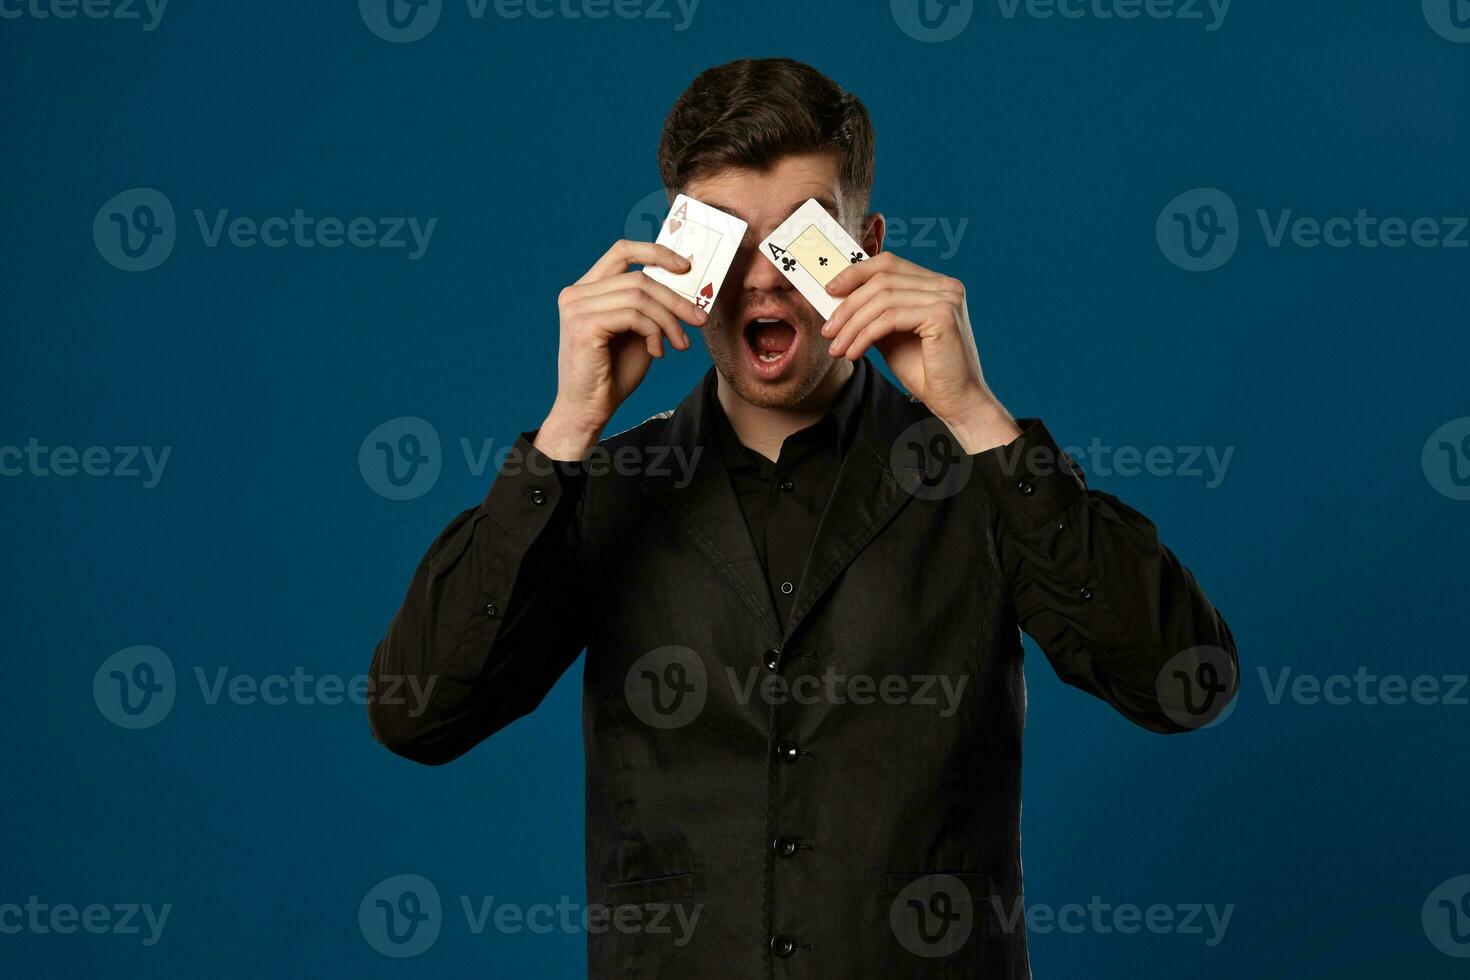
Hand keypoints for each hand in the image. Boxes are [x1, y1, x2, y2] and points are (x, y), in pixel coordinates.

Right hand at [536, 241, 707, 459]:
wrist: (589, 410)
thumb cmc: (613, 373)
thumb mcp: (639, 331)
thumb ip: (651, 306)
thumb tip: (686, 283)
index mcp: (587, 289)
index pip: (622, 251)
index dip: (656, 252)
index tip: (685, 267)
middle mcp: (576, 293)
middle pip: (639, 277)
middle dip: (676, 299)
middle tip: (699, 318)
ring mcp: (576, 308)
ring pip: (640, 296)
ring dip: (669, 320)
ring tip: (680, 343)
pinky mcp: (583, 326)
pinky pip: (634, 316)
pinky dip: (654, 333)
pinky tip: (658, 352)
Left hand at [821, 252, 1019, 453]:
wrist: (955, 401)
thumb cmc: (925, 371)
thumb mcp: (891, 336)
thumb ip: (873, 314)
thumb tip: (839, 300)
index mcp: (936, 285)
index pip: (889, 263)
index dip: (856, 273)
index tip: (830, 290)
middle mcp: (945, 286)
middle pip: (882, 279)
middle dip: (848, 306)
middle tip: (829, 330)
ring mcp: (947, 298)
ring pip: (882, 299)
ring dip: (853, 325)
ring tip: (838, 348)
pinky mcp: (943, 315)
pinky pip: (890, 318)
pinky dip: (866, 335)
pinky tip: (855, 352)